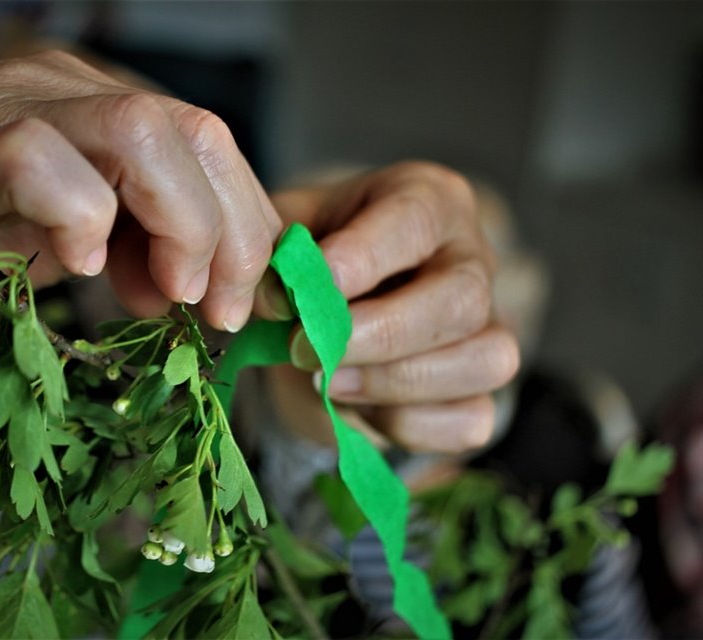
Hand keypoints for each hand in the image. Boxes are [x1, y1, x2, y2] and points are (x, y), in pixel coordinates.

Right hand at [0, 51, 280, 341]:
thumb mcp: (68, 252)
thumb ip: (137, 254)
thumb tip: (201, 289)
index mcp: (95, 110)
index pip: (210, 145)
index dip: (246, 227)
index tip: (239, 305)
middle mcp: (57, 91)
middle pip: (196, 131)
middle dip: (230, 234)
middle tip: (214, 313)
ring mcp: (2, 110)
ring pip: (141, 131)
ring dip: (179, 226)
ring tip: (161, 297)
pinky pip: (38, 159)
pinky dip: (78, 221)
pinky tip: (75, 271)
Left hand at [258, 162, 519, 452]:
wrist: (341, 302)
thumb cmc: (320, 254)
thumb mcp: (290, 233)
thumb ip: (277, 255)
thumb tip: (273, 299)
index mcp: (430, 200)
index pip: (415, 220)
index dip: (361, 260)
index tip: (306, 296)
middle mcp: (473, 258)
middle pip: (462, 299)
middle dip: (379, 335)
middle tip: (307, 351)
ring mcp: (492, 325)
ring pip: (484, 361)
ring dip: (394, 384)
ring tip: (328, 383)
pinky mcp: (484, 388)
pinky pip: (471, 419)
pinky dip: (410, 425)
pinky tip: (360, 409)